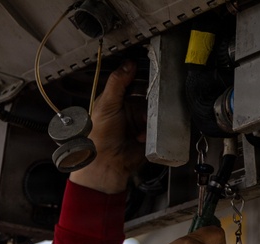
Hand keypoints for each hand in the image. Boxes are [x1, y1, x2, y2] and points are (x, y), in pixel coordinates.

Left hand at [69, 60, 146, 193]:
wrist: (108, 164)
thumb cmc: (100, 136)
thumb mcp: (106, 104)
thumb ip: (118, 83)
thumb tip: (128, 64)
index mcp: (117, 100)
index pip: (132, 82)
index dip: (141, 76)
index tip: (151, 68)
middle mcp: (130, 109)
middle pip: (148, 95)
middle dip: (150, 97)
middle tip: (151, 97)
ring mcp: (140, 122)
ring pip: (155, 110)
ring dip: (151, 115)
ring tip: (144, 121)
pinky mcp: (149, 135)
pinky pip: (158, 126)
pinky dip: (153, 129)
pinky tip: (142, 135)